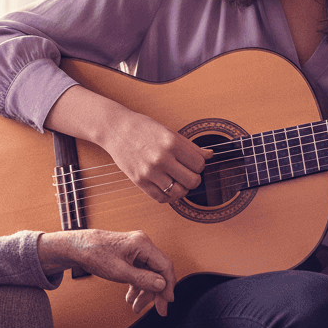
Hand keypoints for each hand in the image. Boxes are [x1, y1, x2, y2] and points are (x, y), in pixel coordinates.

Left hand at [38, 228, 175, 315]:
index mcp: (143, 244)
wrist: (78, 247)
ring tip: (136, 307)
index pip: (165, 266)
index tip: (167, 301)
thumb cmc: (94, 254)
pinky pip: (141, 271)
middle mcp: (143, 244)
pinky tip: (131, 297)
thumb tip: (162, 285)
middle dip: (155, 292)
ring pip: (149, 273)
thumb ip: (142, 279)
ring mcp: (137, 249)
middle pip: (158, 271)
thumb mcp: (119, 271)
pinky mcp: (131, 254)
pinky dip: (137, 285)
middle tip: (156, 310)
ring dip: (144, 291)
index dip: (169, 285)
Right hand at [46, 85, 211, 203]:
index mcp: (172, 143)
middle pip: (192, 180)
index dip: (200, 165)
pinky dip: (169, 197)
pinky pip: (161, 198)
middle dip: (194, 179)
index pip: (199, 164)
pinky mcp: (140, 181)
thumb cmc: (144, 129)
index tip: (194, 163)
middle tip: (188, 174)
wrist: (116, 130)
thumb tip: (210, 155)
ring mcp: (150, 171)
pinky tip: (168, 188)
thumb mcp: (170, 132)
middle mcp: (162, 158)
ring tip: (179, 182)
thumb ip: (191, 147)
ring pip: (179, 192)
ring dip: (183, 189)